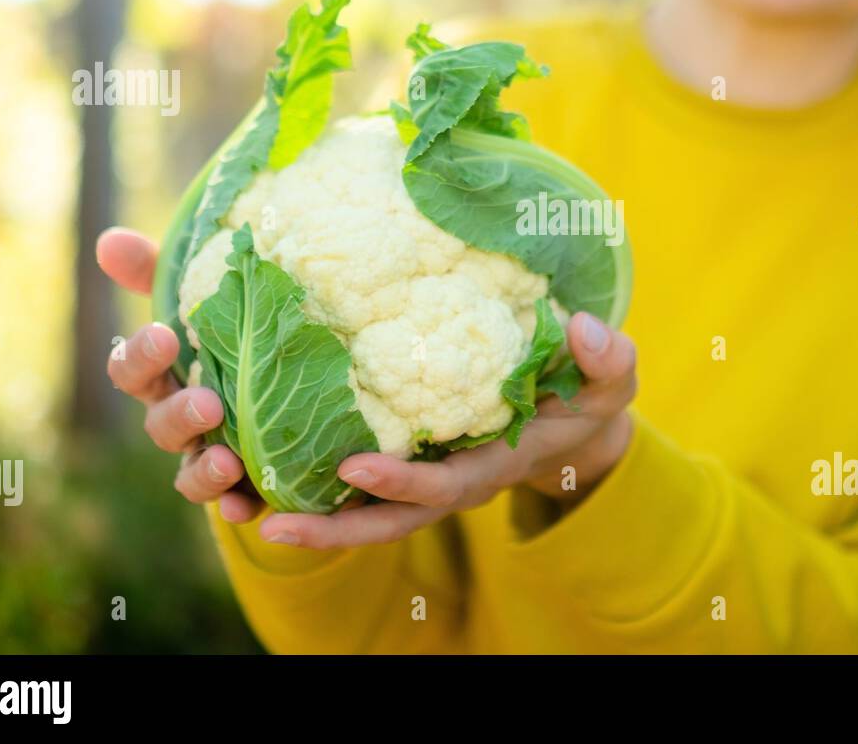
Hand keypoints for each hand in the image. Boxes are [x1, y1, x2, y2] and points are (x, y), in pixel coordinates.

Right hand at [97, 227, 263, 523]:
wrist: (294, 387)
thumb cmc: (235, 337)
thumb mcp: (206, 300)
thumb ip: (161, 272)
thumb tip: (109, 241)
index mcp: (165, 373)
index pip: (132, 368)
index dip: (141, 355)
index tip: (165, 335)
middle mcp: (180, 419)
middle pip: (161, 425)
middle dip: (179, 416)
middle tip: (209, 404)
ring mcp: (208, 457)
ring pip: (191, 474)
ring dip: (204, 472)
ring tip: (230, 461)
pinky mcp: (247, 485)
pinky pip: (236, 505)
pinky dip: (240, 506)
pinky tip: (253, 504)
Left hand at [258, 312, 638, 548]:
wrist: (578, 416)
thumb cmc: (591, 393)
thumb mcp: (613, 378)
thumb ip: (607, 359)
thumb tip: (584, 329)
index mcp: (496, 463)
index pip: (445, 485)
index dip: (402, 482)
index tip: (354, 469)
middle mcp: (455, 480)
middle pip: (389, 519)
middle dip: (335, 527)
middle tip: (271, 522)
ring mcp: (431, 475)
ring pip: (366, 512)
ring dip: (311, 516)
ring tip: (244, 509)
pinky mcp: (412, 458)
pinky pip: (359, 486)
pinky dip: (313, 486)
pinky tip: (261, 469)